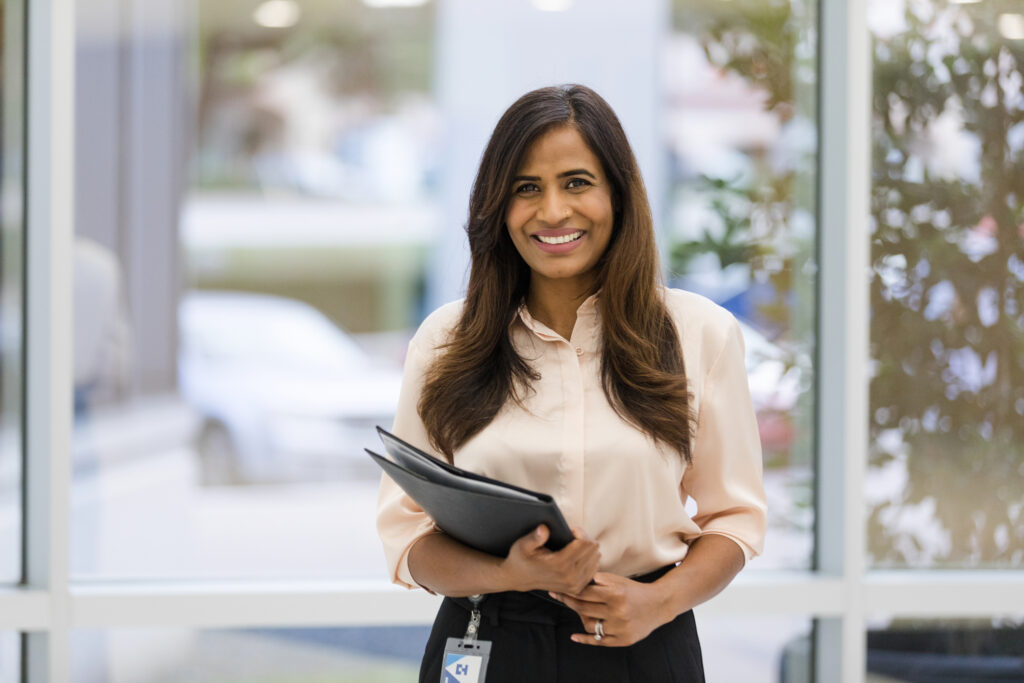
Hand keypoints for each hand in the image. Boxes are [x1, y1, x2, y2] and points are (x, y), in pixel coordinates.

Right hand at [499, 525, 599, 594]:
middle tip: (573, 535)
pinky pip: (594, 569)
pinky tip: (579, 555)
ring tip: (575, 545)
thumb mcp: (522, 545)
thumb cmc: (521, 559)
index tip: (571, 529)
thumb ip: (535, 537)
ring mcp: (575, 584)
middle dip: (585, 538)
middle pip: (592, 550)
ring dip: (588, 549)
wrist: (519, 579)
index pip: (584, 543)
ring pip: (596, 559)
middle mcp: (570, 577)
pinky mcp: (578, 588)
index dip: (579, 532)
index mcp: (559, 565)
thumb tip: (545, 528)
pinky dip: (589, 560)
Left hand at [549, 572, 669, 646]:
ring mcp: (620, 627)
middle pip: (583, 609)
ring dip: (580, 617)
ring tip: (577, 610)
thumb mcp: (618, 580)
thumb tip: (576, 577)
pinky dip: (585, 639)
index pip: (584, 593)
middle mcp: (617, 612)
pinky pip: (599, 641)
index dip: (569, 590)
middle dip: (568, 601)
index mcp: (615, 594)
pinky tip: (574, 636)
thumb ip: (598, 579)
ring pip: (589, 625)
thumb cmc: (634, 590)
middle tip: (557, 595)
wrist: (658, 605)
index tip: (557, 588)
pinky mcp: (623, 640)